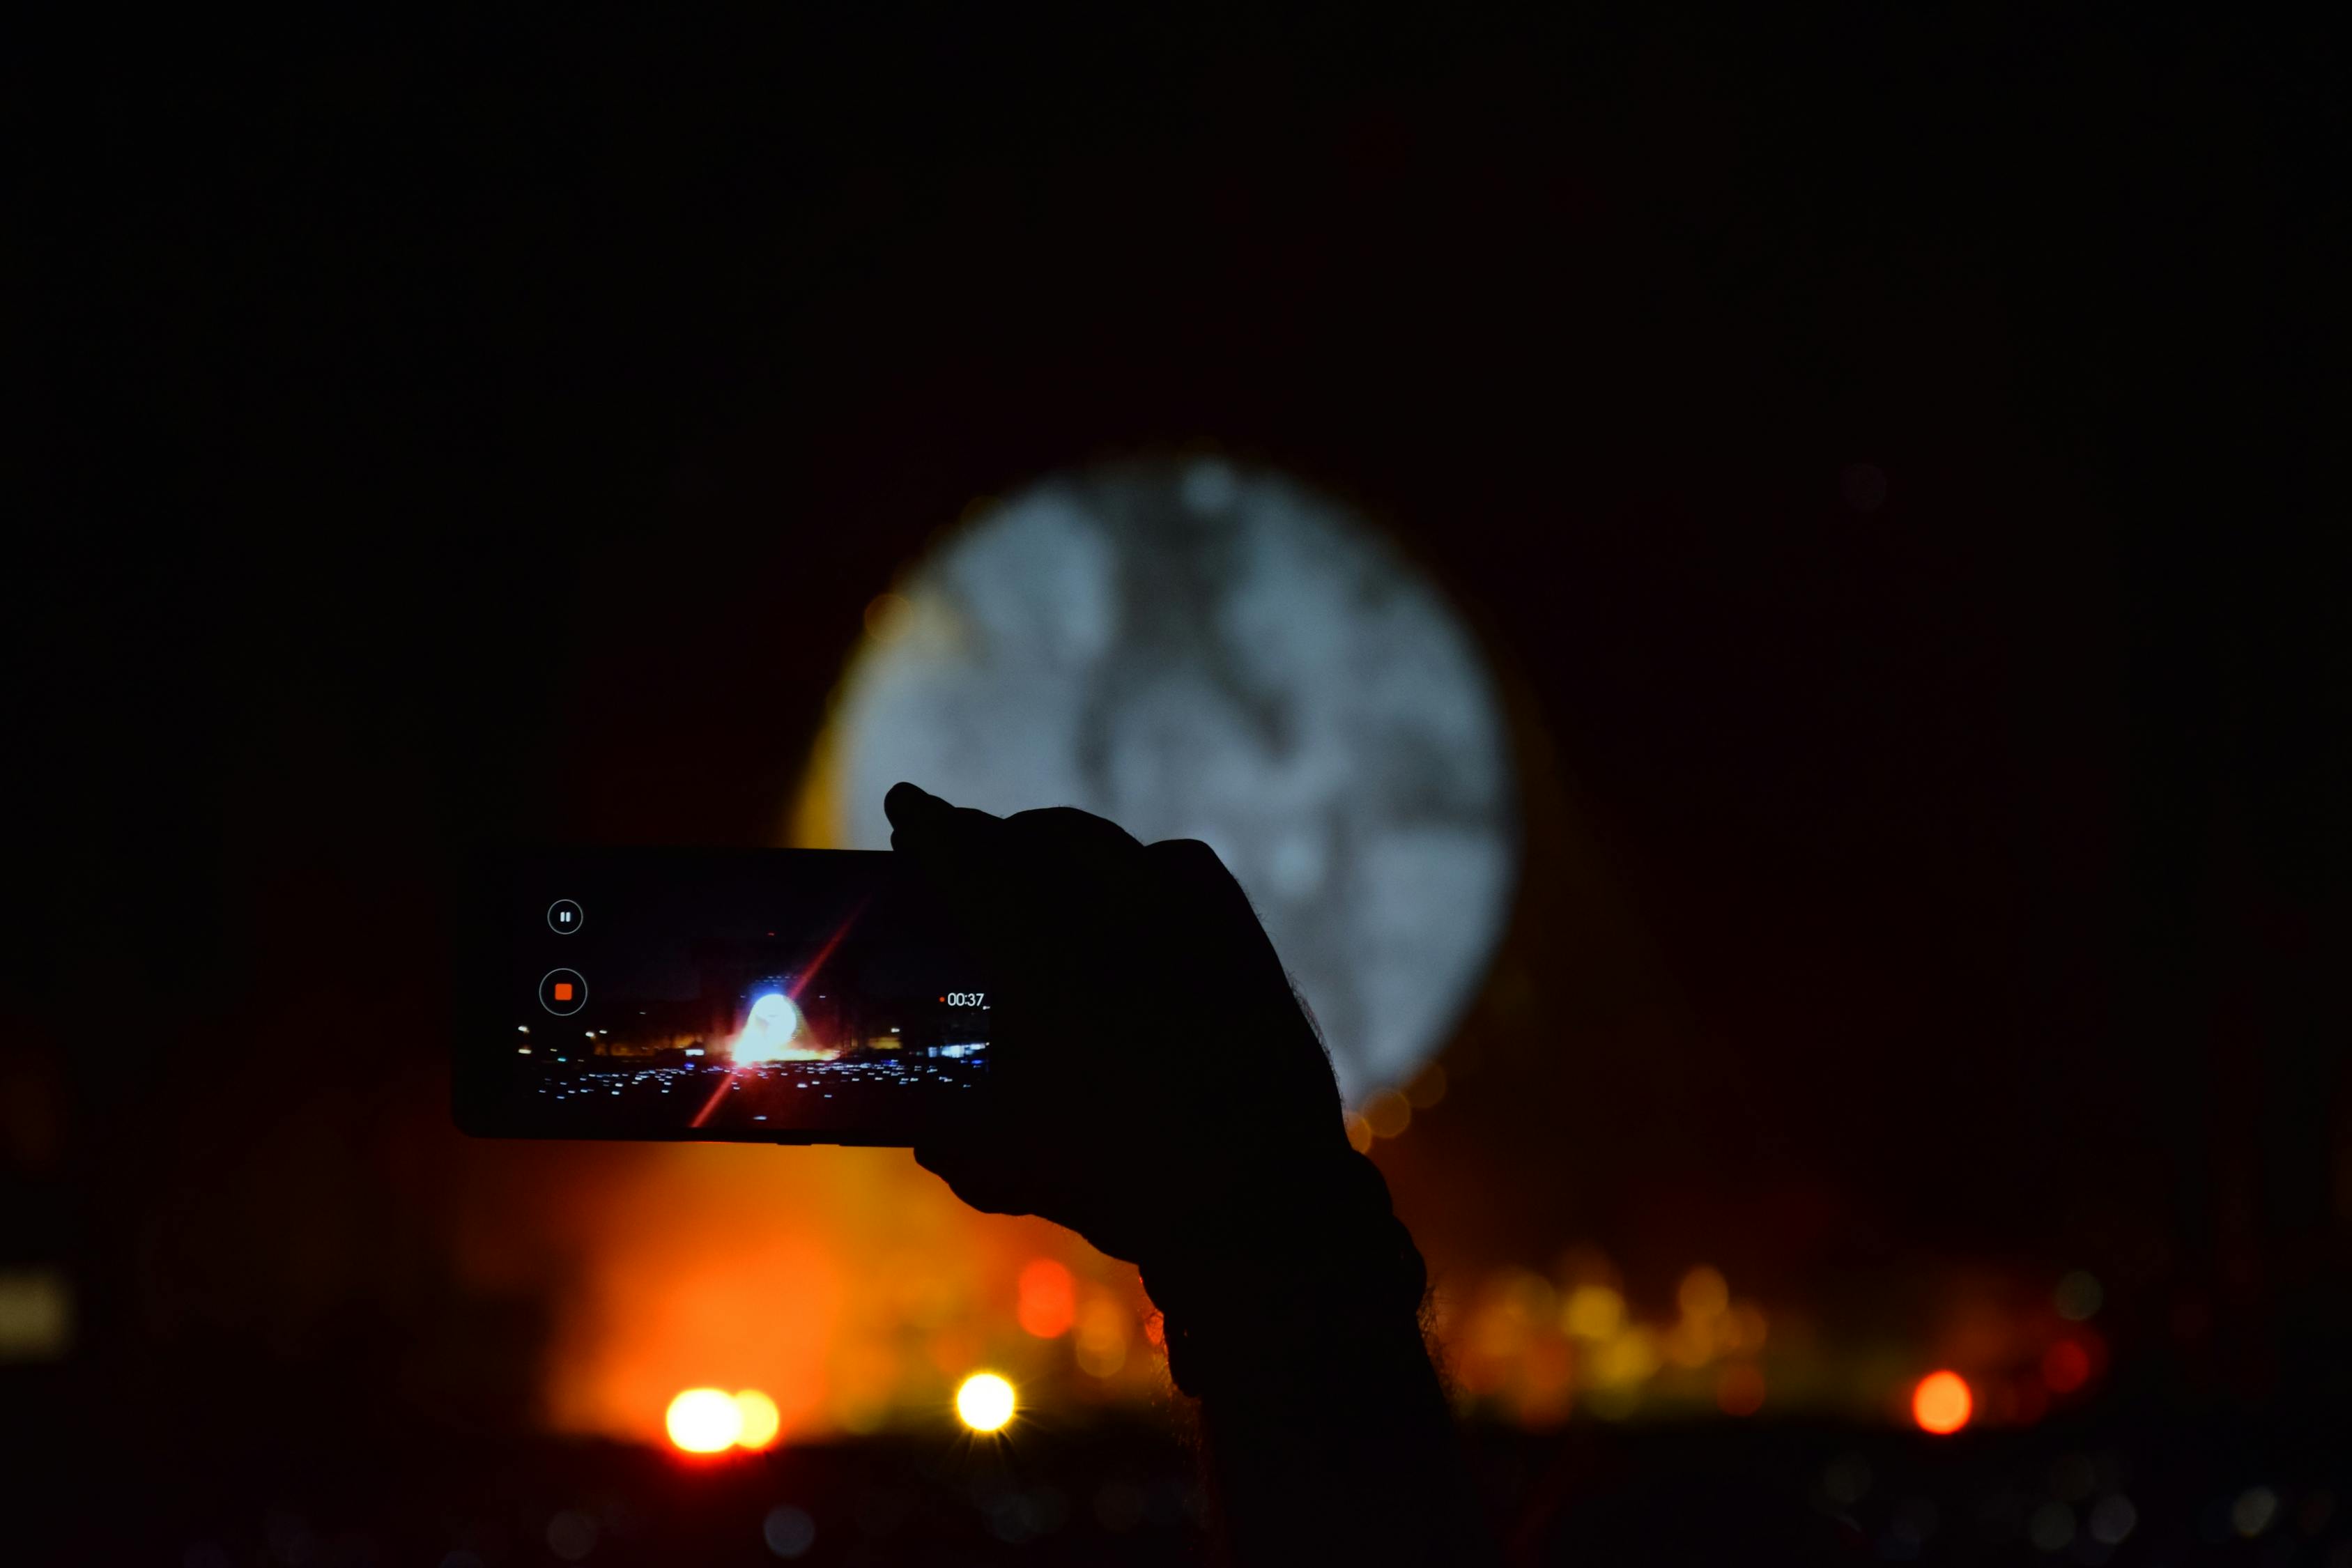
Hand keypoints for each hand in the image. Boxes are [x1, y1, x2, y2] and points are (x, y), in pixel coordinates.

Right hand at [884, 783, 1358, 1268]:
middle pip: (1033, 841)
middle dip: (989, 836)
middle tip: (957, 841)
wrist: (1268, 1198)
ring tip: (1031, 858)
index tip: (903, 802)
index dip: (929, 825)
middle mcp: (1112, 914)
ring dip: (1054, 844)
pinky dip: (1136, 866)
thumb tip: (929, 1138)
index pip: (968, 859)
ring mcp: (1184, 913)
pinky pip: (1175, 865)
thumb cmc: (1128, 1186)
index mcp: (1042, 958)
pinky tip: (1128, 884)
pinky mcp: (1238, 931)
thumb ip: (960, 1145)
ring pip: (1102, 846)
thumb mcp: (1016, 1170)